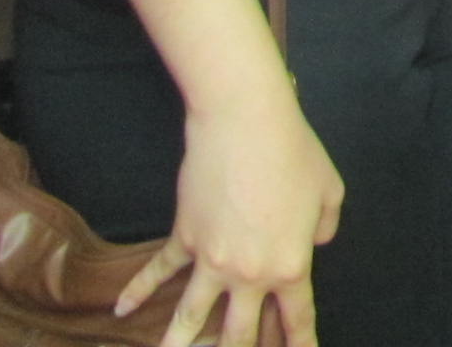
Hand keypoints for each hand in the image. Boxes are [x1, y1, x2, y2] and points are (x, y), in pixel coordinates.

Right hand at [123, 89, 339, 346]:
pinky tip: (122, 311)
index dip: (299, 342)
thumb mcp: (330, 191)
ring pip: (191, 318)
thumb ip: (326, 227)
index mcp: (290, 266)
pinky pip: (158, 271)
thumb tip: (316, 242)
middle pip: (239, 332)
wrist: (246, 126)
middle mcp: (248, 275)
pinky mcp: (184, 238)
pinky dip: (137, 291)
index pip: (296, 316)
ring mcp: (211, 260)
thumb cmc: (296, 153)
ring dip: (179, 346)